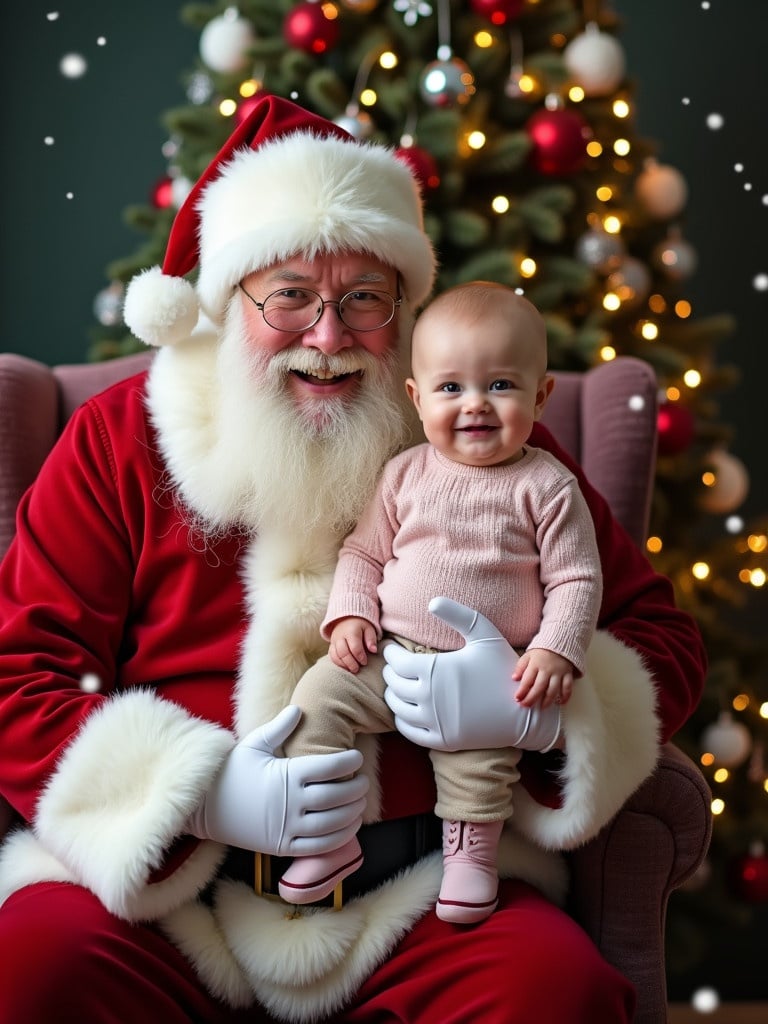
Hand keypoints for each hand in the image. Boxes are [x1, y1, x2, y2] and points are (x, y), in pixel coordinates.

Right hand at [187, 706, 368, 854]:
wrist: (206, 805)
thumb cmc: (233, 771)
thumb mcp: (254, 744)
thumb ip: (279, 727)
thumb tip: (299, 709)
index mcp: (286, 774)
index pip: (329, 768)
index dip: (349, 763)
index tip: (357, 758)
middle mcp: (290, 802)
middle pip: (335, 797)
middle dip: (356, 789)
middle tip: (365, 781)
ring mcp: (287, 827)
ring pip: (331, 824)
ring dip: (352, 813)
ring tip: (361, 802)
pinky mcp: (283, 846)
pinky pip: (319, 846)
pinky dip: (340, 837)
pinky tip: (350, 826)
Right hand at [329, 617, 378, 672]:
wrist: (347, 619)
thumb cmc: (360, 626)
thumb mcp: (368, 629)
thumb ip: (371, 639)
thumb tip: (374, 650)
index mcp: (351, 631)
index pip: (354, 647)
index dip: (360, 657)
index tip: (365, 662)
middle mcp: (340, 636)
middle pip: (343, 652)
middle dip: (351, 663)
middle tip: (357, 669)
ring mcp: (334, 641)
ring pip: (335, 655)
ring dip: (344, 665)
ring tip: (352, 670)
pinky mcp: (331, 645)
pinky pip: (331, 656)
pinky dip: (337, 663)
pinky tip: (345, 667)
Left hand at [382, 597, 560, 752]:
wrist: (523, 710)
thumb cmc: (503, 667)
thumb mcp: (484, 634)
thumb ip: (458, 615)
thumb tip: (432, 601)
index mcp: (435, 670)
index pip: (396, 662)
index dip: (390, 654)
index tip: (391, 650)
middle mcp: (430, 697)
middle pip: (394, 684)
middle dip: (390, 673)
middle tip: (392, 666)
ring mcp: (436, 721)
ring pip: (398, 708)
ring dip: (393, 696)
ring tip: (397, 686)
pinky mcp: (443, 739)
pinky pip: (410, 731)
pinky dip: (402, 720)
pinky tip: (406, 710)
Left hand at [513, 649, 574, 707]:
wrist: (560, 641)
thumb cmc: (542, 651)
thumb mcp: (528, 655)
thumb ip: (520, 667)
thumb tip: (514, 678)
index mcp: (535, 664)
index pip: (527, 680)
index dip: (522, 691)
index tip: (517, 698)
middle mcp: (547, 669)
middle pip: (539, 687)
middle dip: (532, 698)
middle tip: (526, 705)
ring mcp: (558, 672)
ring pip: (553, 689)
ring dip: (547, 700)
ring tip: (542, 707)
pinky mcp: (568, 674)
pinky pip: (568, 687)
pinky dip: (565, 696)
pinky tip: (560, 702)